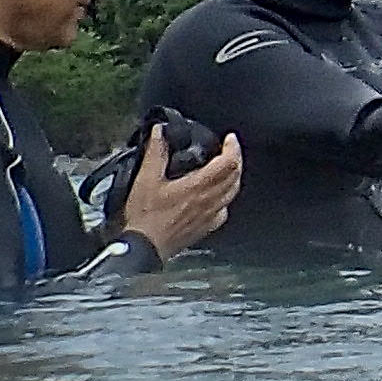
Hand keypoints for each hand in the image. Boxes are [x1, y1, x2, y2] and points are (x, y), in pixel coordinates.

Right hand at [115, 129, 241, 260]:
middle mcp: (209, 201)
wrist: (145, 247)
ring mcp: (210, 215)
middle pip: (235, 176)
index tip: (230, 138)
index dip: (233, 148)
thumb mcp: (146, 180)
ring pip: (233, 192)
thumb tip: (159, 133)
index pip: (228, 163)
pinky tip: (218, 196)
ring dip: (234, 177)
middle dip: (236, 159)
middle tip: (229, 150)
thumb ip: (155, 153)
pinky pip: (224, 210)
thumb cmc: (145, 218)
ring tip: (227, 168)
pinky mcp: (206, 227)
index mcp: (198, 187)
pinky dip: (226, 198)